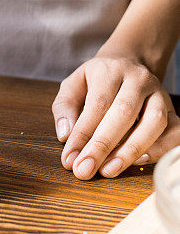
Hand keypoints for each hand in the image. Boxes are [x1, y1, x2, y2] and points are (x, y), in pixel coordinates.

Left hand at [52, 55, 179, 179]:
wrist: (129, 63)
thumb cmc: (97, 80)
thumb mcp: (73, 85)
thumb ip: (65, 107)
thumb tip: (65, 135)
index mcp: (110, 70)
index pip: (97, 104)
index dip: (82, 134)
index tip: (70, 159)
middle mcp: (137, 79)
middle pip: (123, 113)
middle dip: (102, 146)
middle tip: (85, 170)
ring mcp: (158, 94)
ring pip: (154, 122)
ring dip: (131, 150)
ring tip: (109, 170)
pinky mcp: (172, 109)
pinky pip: (175, 130)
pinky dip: (160, 149)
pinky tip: (139, 161)